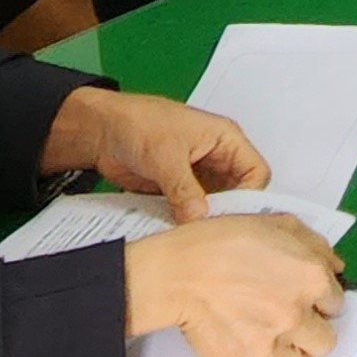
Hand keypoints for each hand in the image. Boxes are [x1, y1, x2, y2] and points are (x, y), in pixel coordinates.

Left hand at [41, 88, 266, 219]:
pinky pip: (190, 213)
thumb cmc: (138, 122)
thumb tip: (199, 216)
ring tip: (193, 234)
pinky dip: (184, 223)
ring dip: (203, 220)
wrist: (101, 131)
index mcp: (225, 140)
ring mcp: (197, 177)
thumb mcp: (166, 155)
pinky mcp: (178, 192)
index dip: (248, 196)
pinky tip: (176, 231)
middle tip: (212, 231)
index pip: (255, 173)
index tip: (232, 217)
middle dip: (225, 212)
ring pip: (214, 206)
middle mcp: (216, 160)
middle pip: (237, 194)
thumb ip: (184, 188)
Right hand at [125, 213, 345, 356]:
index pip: (336, 304)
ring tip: (274, 349)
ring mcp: (272, 349)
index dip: (319, 302)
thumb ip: (316, 245)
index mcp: (311, 279)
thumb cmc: (223, 242)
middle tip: (288, 326)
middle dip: (310, 333)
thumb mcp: (278, 224)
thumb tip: (338, 269)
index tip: (303, 301)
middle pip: (326, 341)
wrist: (177, 273)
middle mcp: (297, 317)